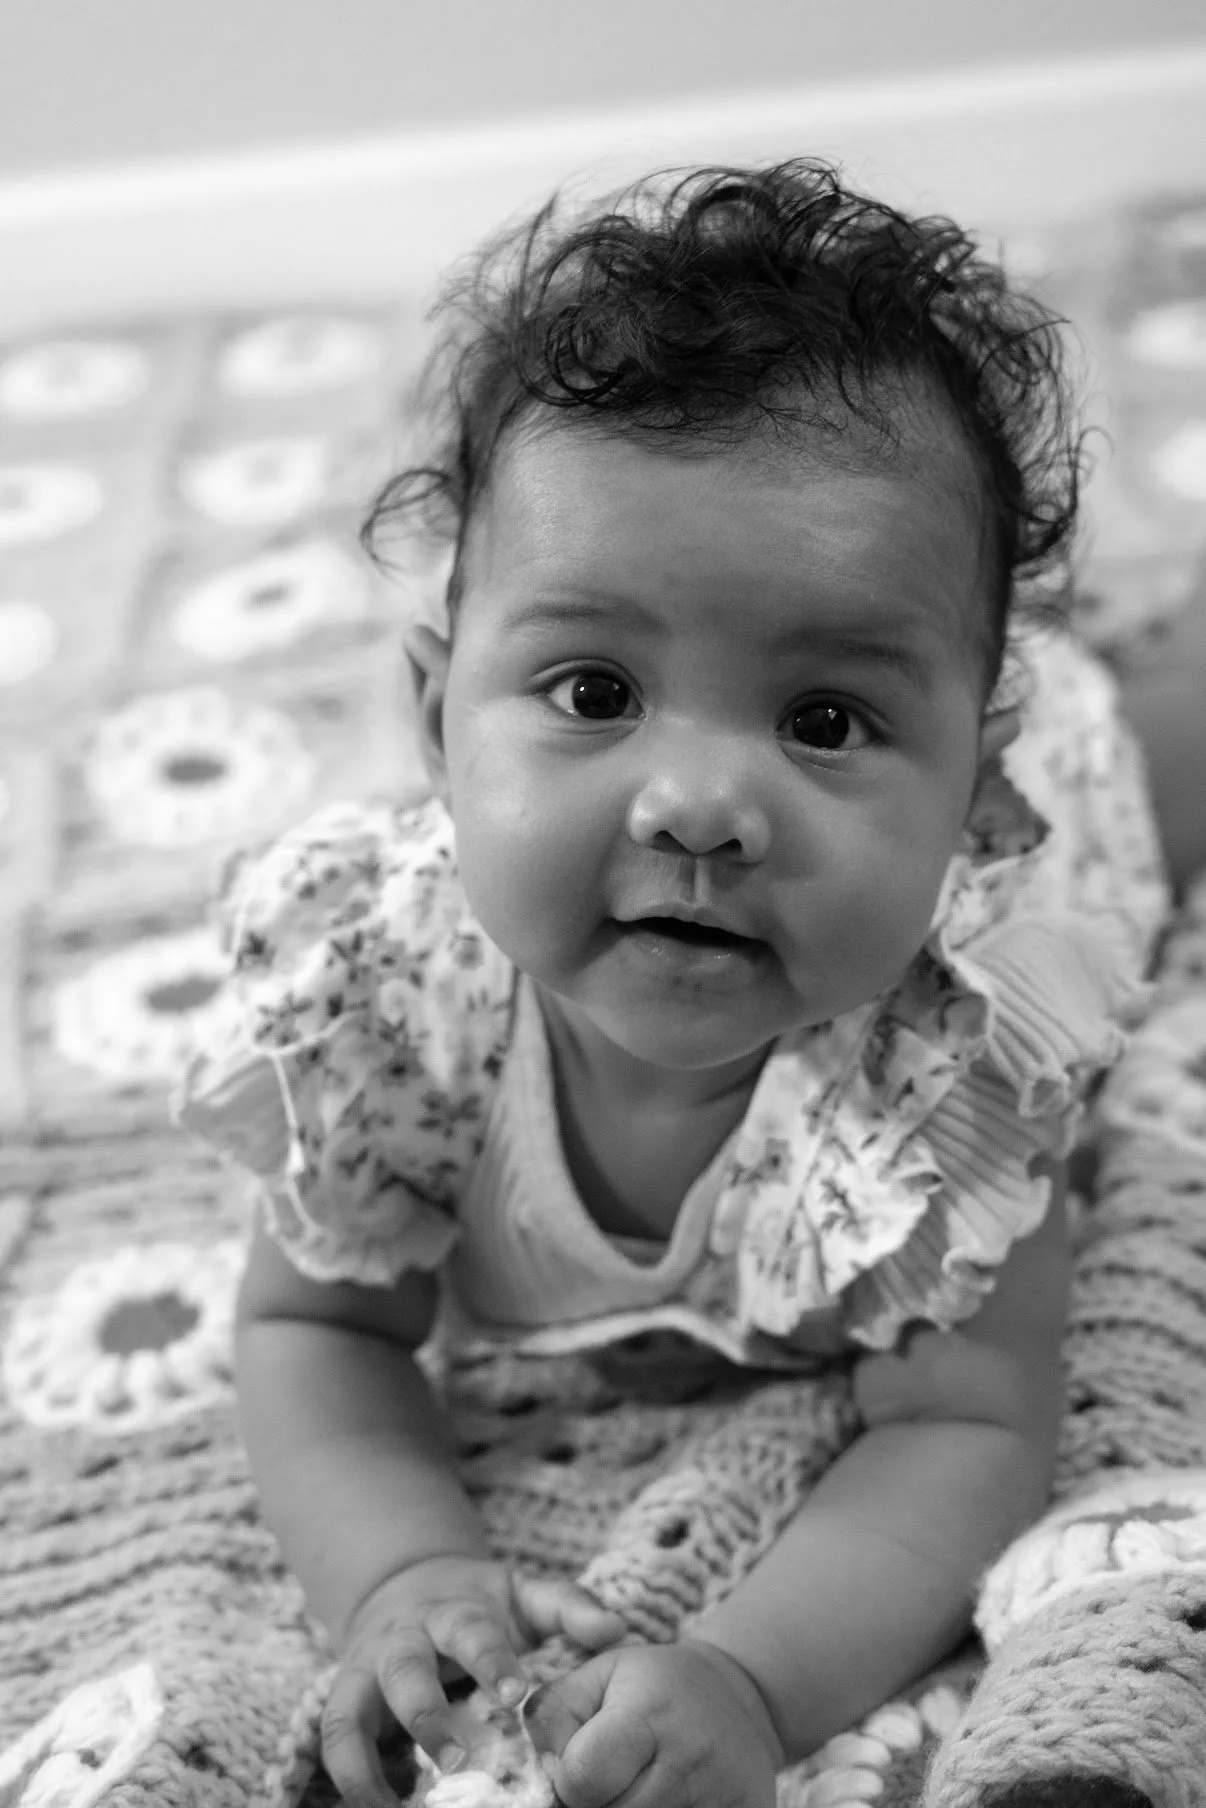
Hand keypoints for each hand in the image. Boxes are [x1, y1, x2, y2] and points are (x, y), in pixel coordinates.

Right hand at [320, 1554, 626, 1807]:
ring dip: (370, 1758)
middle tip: (459, 1759)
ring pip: (352, 1708)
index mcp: (453, 1611)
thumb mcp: (522, 1594)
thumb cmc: (480, 1604)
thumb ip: (568, 1607)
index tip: (517, 1694)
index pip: (471, 1632)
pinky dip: (349, 1778)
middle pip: (405, 1669)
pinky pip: (334, 1740)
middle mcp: (403, 1638)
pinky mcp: (344, 1698)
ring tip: (400, 1806)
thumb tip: (614, 1630)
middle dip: (427, 1713)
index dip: (492, 1662)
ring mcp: (366, 1669)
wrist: (406, 1584)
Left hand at [526, 1638, 784, 1807]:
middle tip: (608, 1782)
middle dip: (595, 1805)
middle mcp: (688, 1761)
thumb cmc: (655, 1685)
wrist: (738, 1695)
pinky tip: (660, 1801)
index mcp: (648, 1716)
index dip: (567, 1780)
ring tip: (632, 1790)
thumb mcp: (600, 1674)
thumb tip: (543, 1768)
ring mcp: (720, 1797)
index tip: (579, 1766)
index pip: (583, 1778)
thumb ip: (554, 1713)